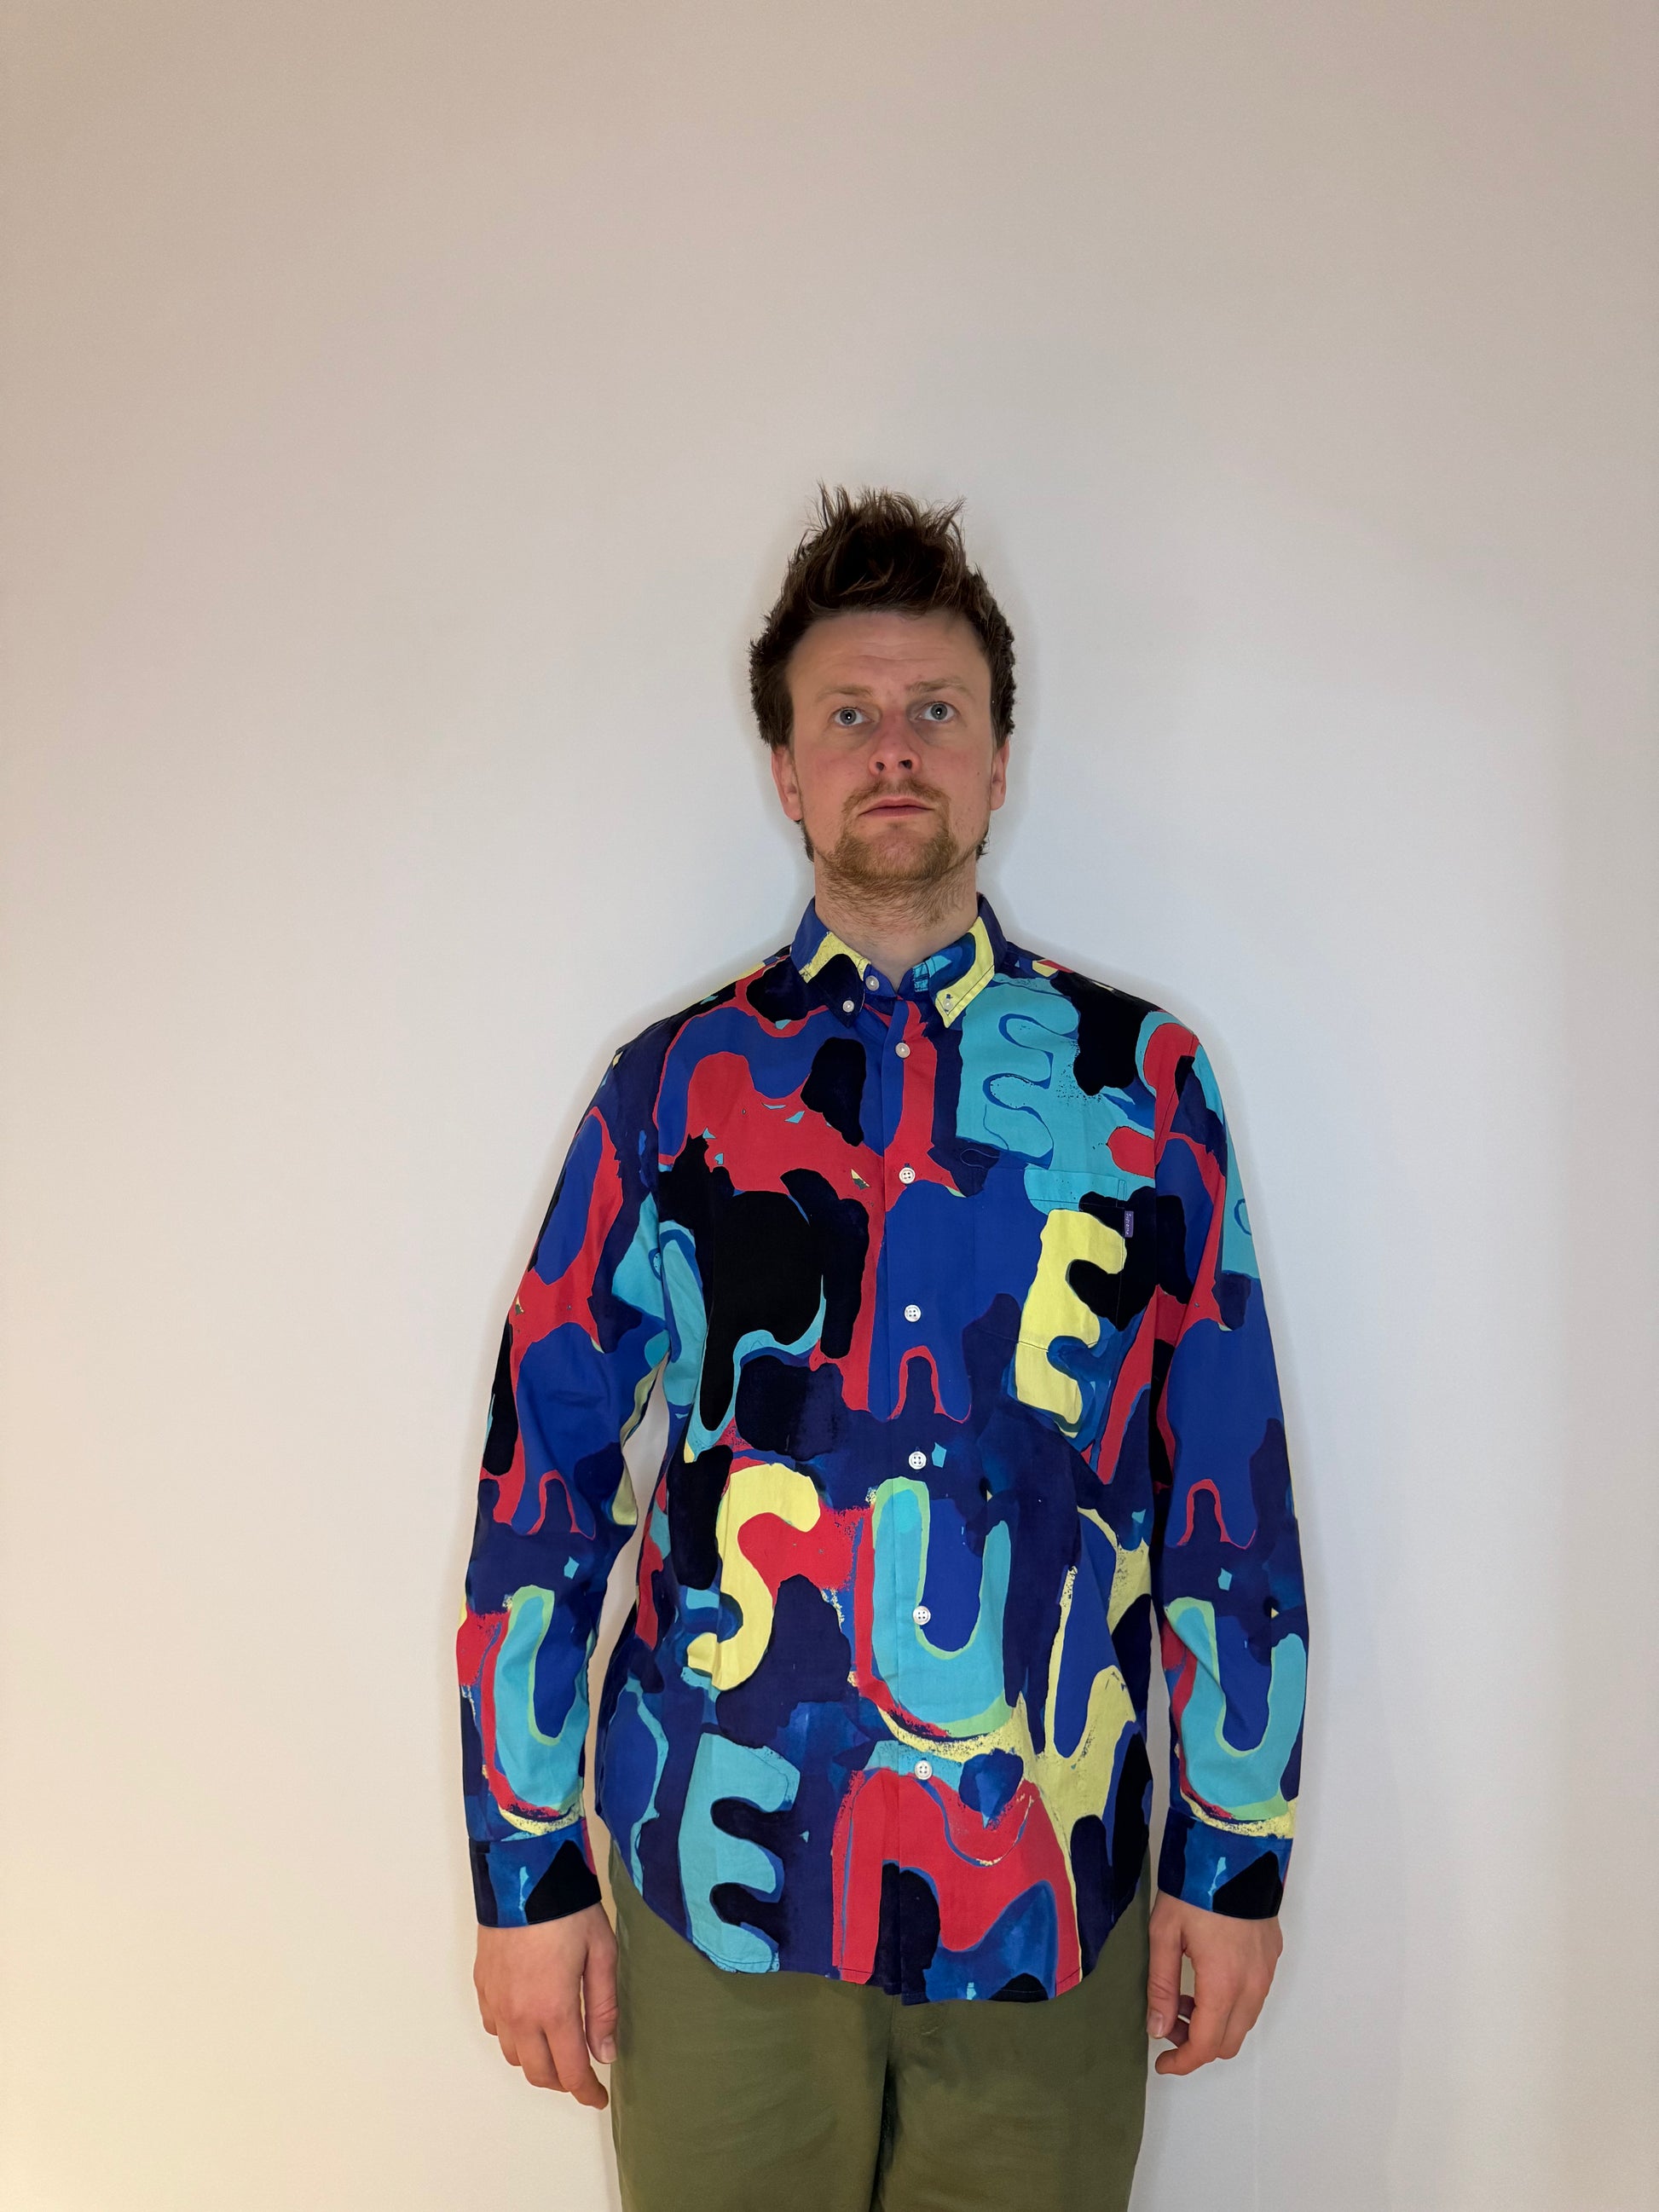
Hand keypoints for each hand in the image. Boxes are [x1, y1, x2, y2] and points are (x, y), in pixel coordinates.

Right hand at [473, 1904, 617, 2108]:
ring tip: (557, 2047)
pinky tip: (529, 2021)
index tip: (599, 2098)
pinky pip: (494, 2028)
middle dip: (563, 2081)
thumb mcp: (601, 1953)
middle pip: (538, 2073)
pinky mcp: (482, 1985)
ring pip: (513, 2055)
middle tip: (582, 2073)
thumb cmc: (568, 1909)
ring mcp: (496, 2001)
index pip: (570, 2071)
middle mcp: (519, 2014)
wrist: (521, 1872)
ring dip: (536, 2061)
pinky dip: (513, 2037)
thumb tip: (605, 2053)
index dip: (587, 2092)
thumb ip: (603, 2009)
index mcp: (553, 2010)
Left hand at [1145, 1894, 1281, 2075]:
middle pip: (1228, 2042)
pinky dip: (1230, 2004)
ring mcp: (1267, 1972)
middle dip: (1196, 2044)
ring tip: (1183, 1996)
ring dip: (1214, 2023)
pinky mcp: (1273, 1957)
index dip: (1182, 2063)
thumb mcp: (1164, 1933)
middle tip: (1168, 2023)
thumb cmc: (1195, 1888)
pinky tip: (1206, 1978)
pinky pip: (1254, 1998)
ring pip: (1244, 2022)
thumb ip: (1161, 1986)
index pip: (1205, 2046)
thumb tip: (1158, 2030)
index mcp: (1223, 1985)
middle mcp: (1252, 1987)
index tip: (1161, 2064)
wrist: (1236, 1849)